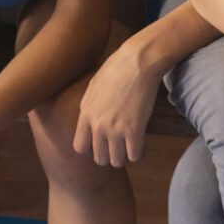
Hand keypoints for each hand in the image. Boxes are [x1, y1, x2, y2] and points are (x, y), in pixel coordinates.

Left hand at [73, 46, 163, 167]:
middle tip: (119, 148)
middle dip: (109, 156)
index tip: (101, 144)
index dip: (91, 149)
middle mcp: (97, 126)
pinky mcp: (134, 130)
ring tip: (131, 147)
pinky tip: (143, 145)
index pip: (80, 147)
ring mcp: (115, 130)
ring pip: (117, 161)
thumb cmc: (116, 68)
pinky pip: (135, 156)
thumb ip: (89, 106)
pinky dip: (139, 154)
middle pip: (99, 158)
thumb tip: (90, 117)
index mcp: (85, 114)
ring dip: (124, 157)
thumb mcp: (93, 86)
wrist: (137, 62)